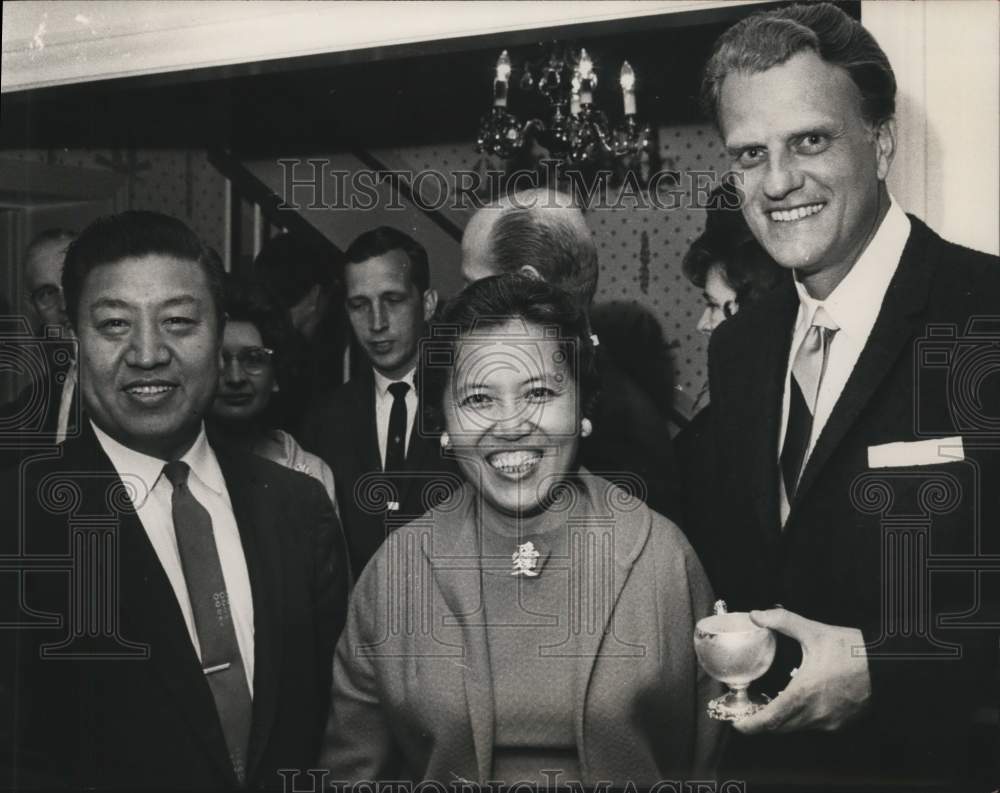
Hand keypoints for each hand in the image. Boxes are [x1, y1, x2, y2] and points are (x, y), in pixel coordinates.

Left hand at [733, 608, 870, 733]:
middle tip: (750, 710)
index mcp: (804, 694)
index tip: (737, 724)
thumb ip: (782, 622)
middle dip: (763, 721)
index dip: (751, 725)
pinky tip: (799, 702)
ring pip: (797, 727)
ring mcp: (831, 721)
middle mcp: (816, 714)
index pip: (770, 720)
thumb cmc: (854, 650)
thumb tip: (757, 615)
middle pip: (780, 727)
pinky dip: (801, 718)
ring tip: (770, 704)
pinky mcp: (843, 722)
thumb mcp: (814, 632)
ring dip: (782, 720)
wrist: (890, 664)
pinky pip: (815, 725)